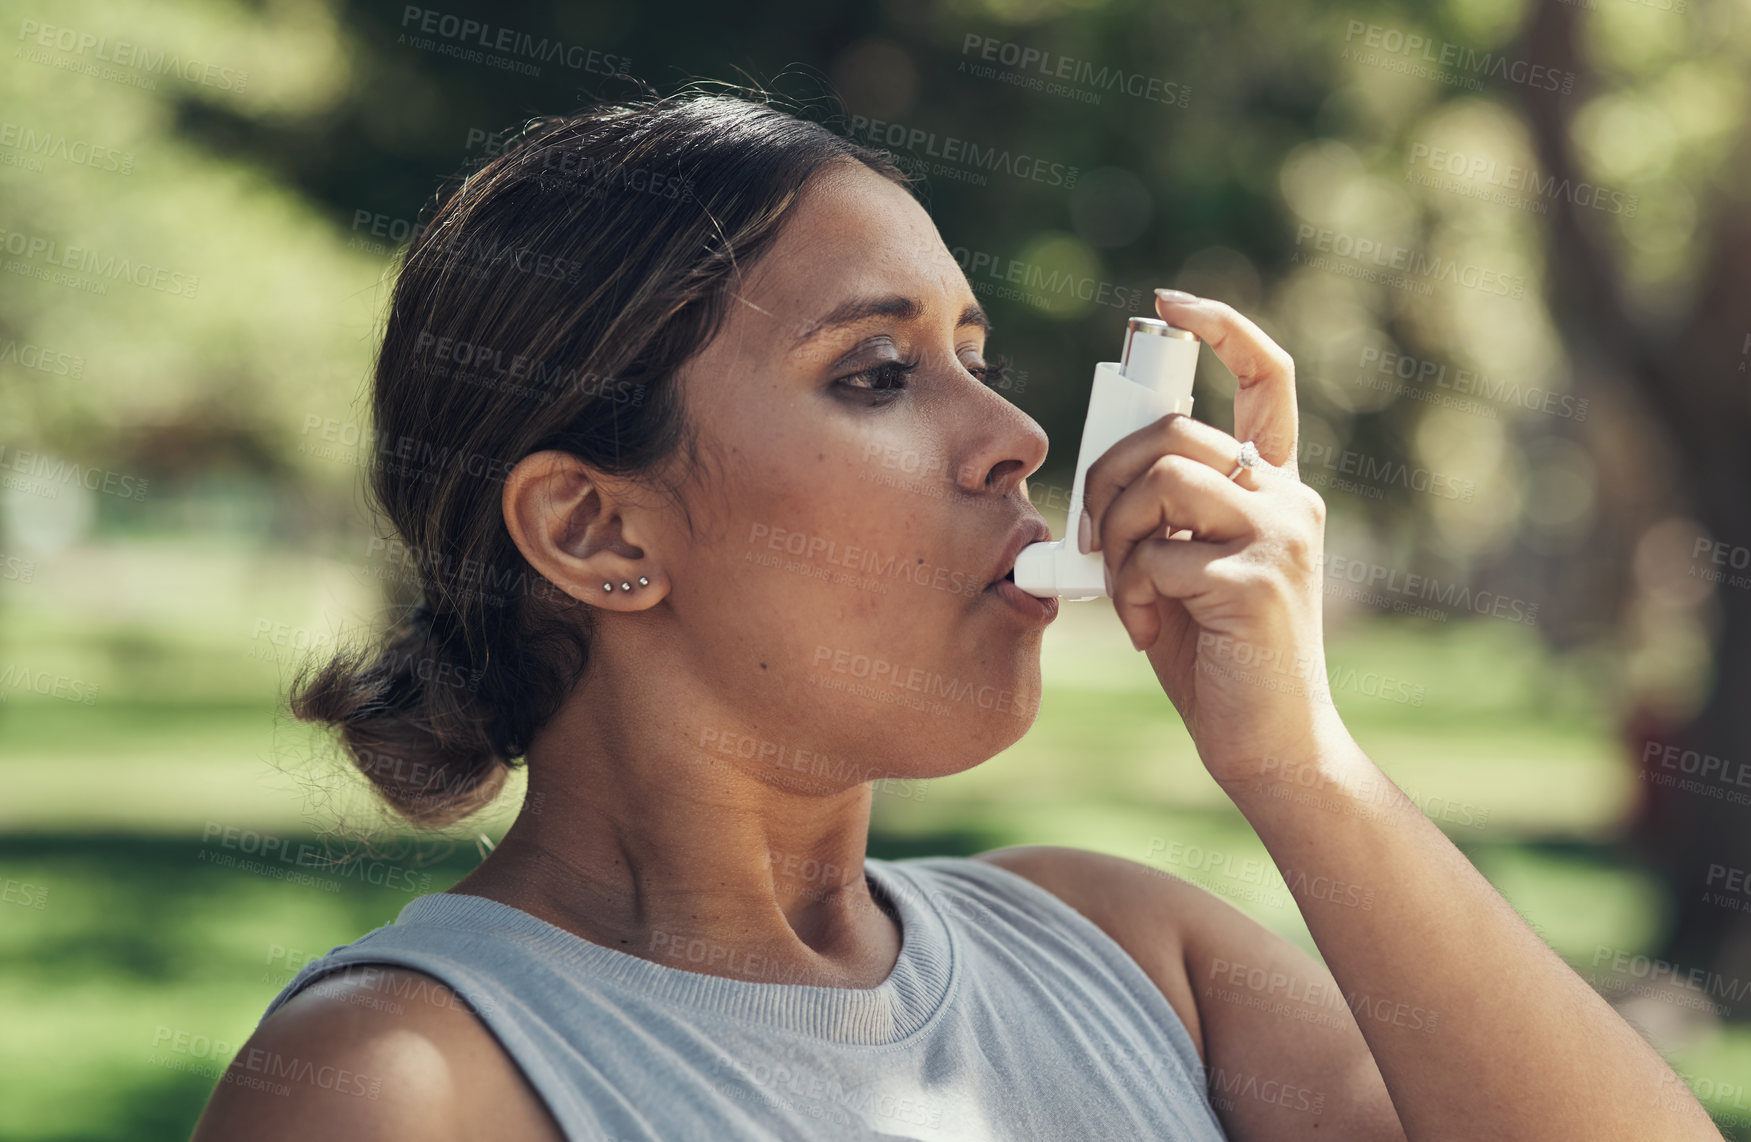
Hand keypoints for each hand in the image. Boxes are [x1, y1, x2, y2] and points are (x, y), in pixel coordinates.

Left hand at [1081, 290, 1344, 780]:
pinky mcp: (1256, 581)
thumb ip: (1158, 516)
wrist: (1268, 747)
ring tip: (1122, 587)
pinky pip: (1157, 554)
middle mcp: (1288, 499)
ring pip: (1162, 478)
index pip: (1267, 379)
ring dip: (1116, 533)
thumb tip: (1097, 472)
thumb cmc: (1215, 659)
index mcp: (1275, 488)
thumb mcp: (1181, 568)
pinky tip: (1142, 629)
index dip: (1222, 328)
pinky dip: (1128, 591)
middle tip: (1090, 536)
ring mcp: (1280, 536)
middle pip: (1174, 430)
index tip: (1170, 304)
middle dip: (1106, 473)